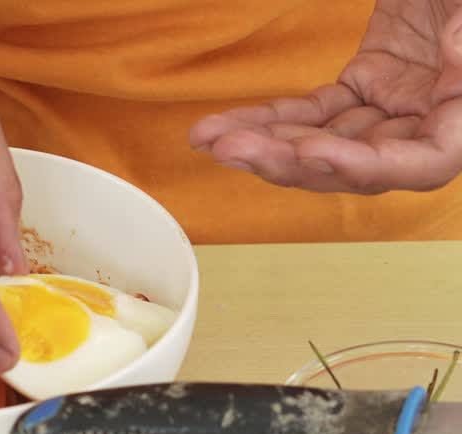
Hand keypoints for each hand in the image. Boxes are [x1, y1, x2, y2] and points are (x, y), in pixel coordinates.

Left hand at [190, 0, 461, 193]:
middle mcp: (433, 123)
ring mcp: (396, 109)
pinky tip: (222, 126)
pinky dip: (268, 118)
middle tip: (231, 149)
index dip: (362, 165)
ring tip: (209, 137)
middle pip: (355, 164)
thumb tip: (456, 55)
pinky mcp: (367, 87)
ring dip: (264, 143)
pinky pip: (312, 112)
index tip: (310, 151)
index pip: (422, 163)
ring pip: (324, 141)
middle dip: (287, 159)